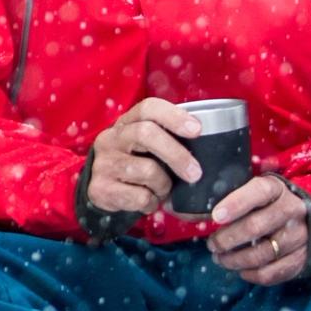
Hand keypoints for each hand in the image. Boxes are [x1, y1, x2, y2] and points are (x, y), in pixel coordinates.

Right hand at [82, 98, 205, 220]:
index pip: (148, 108)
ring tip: (163, 190)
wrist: (101, 190)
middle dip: (177, 154)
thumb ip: (168, 138)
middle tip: (195, 173)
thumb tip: (209, 141)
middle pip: (146, 134)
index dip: (174, 116)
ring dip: (164, 185)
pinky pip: (139, 196)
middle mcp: (111, 138)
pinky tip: (149, 201)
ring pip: (146, 170)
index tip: (197, 130)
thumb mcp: (147, 146)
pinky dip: (152, 203)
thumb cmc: (136, 164)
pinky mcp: (101, 188)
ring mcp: (103, 163)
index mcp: (126, 122)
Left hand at [206, 175, 310, 286]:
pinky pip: (271, 273)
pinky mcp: (300, 258)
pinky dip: (251, 275)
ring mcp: (299, 236)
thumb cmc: (267, 203)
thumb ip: (231, 195)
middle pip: (256, 227)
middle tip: (212, 245)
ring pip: (261, 254)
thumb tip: (199, 212)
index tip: (216, 216)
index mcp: (277, 189)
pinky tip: (241, 270)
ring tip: (220, 258)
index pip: (259, 191)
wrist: (306, 219)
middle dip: (226, 239)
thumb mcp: (254, 191)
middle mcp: (292, 210)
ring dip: (234, 260)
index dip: (236, 203)